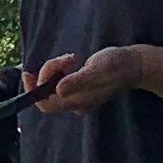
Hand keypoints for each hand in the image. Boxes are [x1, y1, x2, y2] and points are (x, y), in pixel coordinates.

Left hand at [27, 47, 143, 115]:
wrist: (134, 65)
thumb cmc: (116, 66)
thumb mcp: (97, 70)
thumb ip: (78, 81)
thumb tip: (58, 90)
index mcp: (77, 102)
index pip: (45, 105)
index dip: (33, 91)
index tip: (28, 72)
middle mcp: (75, 103)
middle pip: (47, 92)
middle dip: (49, 72)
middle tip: (67, 58)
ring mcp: (77, 96)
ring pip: (53, 83)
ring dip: (56, 67)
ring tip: (73, 57)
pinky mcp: (80, 87)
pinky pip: (59, 79)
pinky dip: (61, 68)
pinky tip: (74, 60)